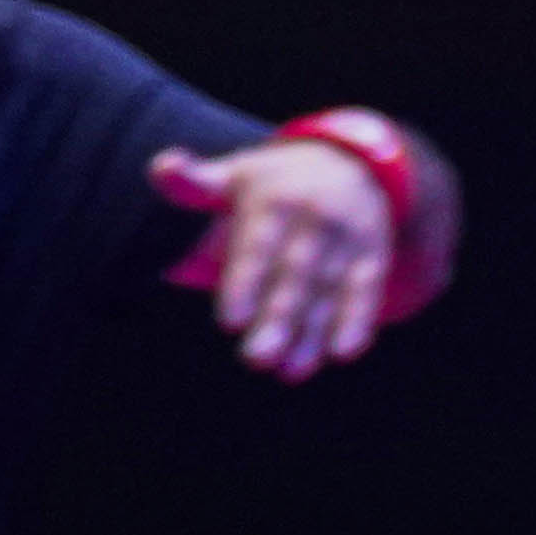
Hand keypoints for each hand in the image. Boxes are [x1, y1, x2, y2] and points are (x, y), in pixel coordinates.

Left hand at [151, 136, 395, 377]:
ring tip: (290, 372)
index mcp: (275, 199)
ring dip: (312, 333)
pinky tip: (341, 353)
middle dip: (278, 318)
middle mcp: (316, 217)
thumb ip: (194, 181)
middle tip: (256, 359)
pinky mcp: (374, 255)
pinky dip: (357, 321)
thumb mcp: (234, 174)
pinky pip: (366, 291)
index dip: (245, 284)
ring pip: (329, 290)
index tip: (230, 323)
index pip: (259, 246)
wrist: (348, 162)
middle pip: (295, 274)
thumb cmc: (272, 183)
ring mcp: (350, 237)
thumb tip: (162, 167)